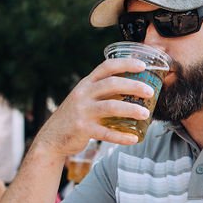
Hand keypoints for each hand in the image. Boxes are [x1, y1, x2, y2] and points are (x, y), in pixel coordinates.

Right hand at [37, 58, 158, 156]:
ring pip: (111, 107)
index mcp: (86, 83)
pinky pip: (106, 133)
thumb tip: (134, 88)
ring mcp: (82, 111)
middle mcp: (83, 94)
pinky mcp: (82, 129)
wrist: (52, 137)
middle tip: (150, 91)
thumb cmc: (76, 116)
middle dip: (133, 86)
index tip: (142, 65)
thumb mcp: (86, 99)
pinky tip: (134, 139)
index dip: (125, 64)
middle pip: (112, 84)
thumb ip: (105, 93)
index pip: (106, 67)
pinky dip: (121, 136)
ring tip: (146, 114)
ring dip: (131, 109)